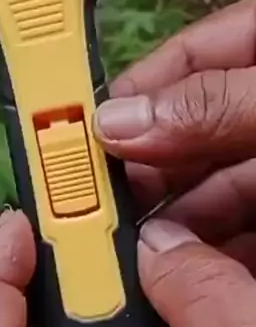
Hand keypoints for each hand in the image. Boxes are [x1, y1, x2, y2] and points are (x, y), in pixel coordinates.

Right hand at [98, 0, 255, 267]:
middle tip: (106, 210)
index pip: (192, 55)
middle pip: (197, 132)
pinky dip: (223, 249)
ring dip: (181, 221)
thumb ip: (213, 106)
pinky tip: (194, 271)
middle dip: (152, 171)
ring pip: (223, 186)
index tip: (86, 139)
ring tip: (144, 252)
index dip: (136, 94)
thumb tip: (116, 122)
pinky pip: (249, 224)